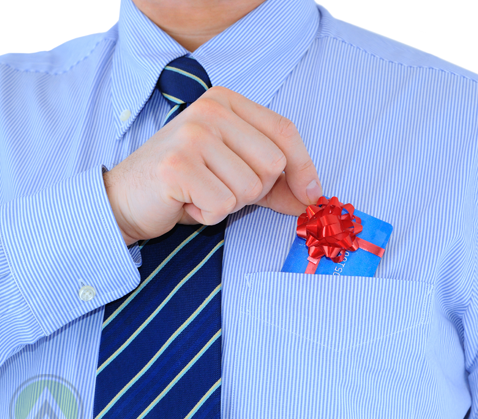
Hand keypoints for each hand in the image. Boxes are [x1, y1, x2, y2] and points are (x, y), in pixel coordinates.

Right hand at [103, 86, 322, 245]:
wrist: (124, 198)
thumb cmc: (185, 184)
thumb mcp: (235, 173)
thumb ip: (274, 182)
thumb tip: (311, 197)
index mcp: (226, 101)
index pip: (285, 131)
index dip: (305, 167)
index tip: (311, 194)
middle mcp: (209, 110)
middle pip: (273, 163)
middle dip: (254, 190)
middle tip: (220, 187)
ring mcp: (191, 135)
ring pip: (250, 188)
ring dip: (228, 204)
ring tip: (200, 193)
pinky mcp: (177, 166)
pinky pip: (223, 205)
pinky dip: (208, 216)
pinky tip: (186, 203)